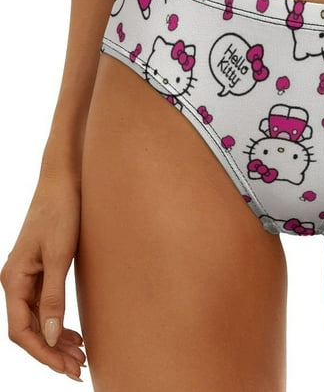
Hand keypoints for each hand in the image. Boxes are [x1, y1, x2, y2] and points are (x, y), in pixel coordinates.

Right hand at [1, 166, 85, 381]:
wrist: (63, 182)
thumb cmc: (61, 213)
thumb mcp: (60, 255)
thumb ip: (54, 296)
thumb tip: (53, 337)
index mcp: (13, 280)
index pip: (22, 331)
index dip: (44, 354)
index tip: (67, 368)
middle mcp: (15, 281)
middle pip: (30, 328)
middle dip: (53, 352)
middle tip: (80, 368)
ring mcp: (27, 276)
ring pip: (38, 318)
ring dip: (57, 340)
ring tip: (81, 356)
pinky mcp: (40, 269)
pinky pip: (44, 304)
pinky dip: (59, 321)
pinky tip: (74, 332)